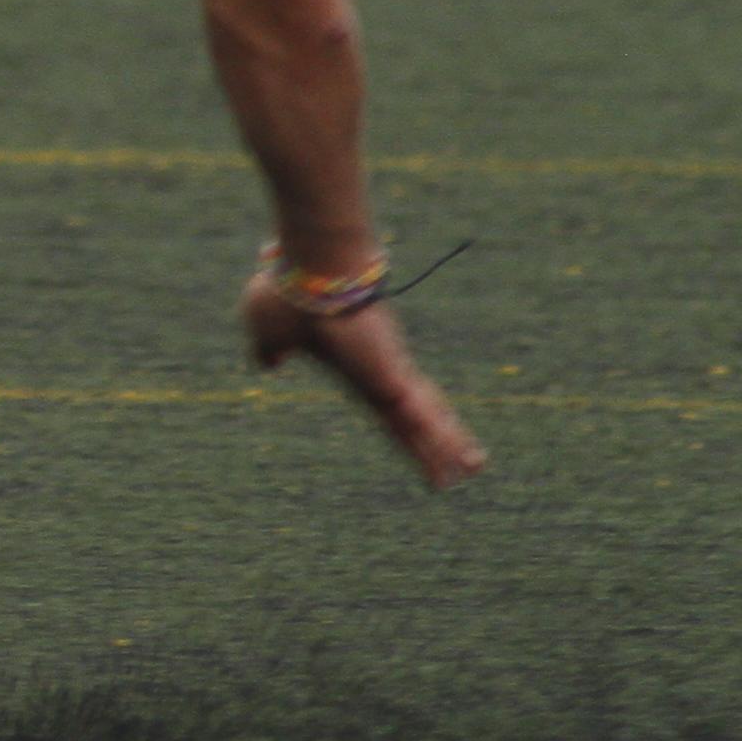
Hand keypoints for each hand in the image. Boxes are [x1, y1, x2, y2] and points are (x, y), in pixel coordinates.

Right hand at [241, 270, 489, 489]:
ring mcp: (390, 374)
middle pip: (409, 418)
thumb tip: (269, 362)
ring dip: (448, 447)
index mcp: (351, 367)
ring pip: (424, 420)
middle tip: (462, 466)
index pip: (382, 403)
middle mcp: (376, 372)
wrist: (310, 271)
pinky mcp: (395, 379)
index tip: (418, 440)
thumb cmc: (288, 294)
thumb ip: (270, 349)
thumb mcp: (266, 328)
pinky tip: (465, 461)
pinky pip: (422, 420)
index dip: (400, 425)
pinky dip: (444, 441)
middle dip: (432, 443)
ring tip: (475, 469)